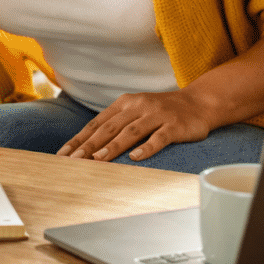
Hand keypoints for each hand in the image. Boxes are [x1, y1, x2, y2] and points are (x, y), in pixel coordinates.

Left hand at [56, 90, 212, 162]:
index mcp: (125, 103)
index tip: (64, 154)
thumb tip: (89, 144)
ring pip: (130, 132)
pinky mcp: (175, 125)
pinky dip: (147, 148)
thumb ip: (117, 123)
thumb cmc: (162, 111)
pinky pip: (159, 138)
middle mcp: (138, 106)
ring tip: (98, 160)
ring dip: (113, 146)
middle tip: (73, 161)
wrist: (199, 103)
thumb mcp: (137, 111)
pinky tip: (136, 158)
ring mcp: (157, 115)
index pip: (97, 123)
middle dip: (89, 145)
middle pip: (109, 127)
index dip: (80, 138)